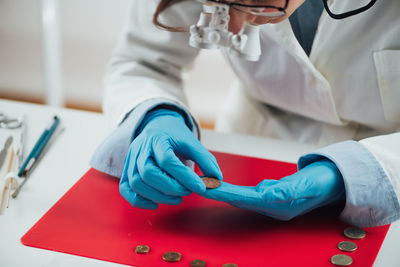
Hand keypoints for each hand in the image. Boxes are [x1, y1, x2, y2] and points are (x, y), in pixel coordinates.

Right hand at [120, 109, 221, 208]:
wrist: (158, 126)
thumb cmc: (175, 136)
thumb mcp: (192, 142)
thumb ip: (205, 159)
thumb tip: (216, 179)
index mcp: (158, 138)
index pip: (168, 160)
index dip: (184, 176)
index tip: (201, 187)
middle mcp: (141, 148)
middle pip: (148, 173)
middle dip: (170, 187)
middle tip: (187, 192)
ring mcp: (131, 159)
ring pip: (136, 182)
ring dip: (158, 195)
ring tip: (177, 197)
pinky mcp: (127, 169)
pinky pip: (125, 189)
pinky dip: (138, 200)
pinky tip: (156, 204)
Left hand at [200, 160, 344, 219]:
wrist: (334, 181)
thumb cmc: (323, 181)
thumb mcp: (308, 184)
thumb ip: (288, 190)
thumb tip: (266, 194)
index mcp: (280, 205)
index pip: (247, 199)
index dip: (228, 194)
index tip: (211, 189)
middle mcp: (274, 206)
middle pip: (241, 199)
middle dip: (220, 193)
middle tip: (200, 186)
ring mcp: (273, 201)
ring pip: (243, 197)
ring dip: (224, 191)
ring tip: (206, 185)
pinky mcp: (273, 194)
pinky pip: (250, 193)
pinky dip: (235, 189)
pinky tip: (224, 187)